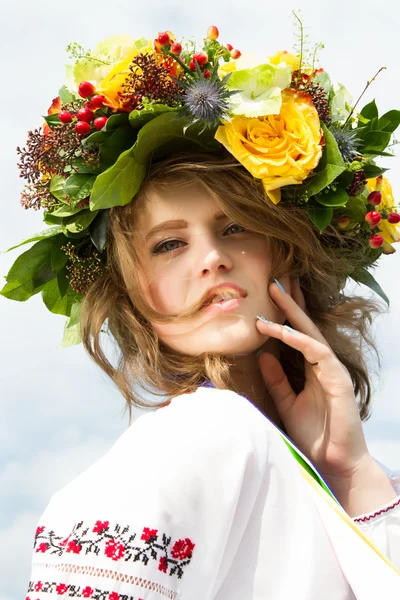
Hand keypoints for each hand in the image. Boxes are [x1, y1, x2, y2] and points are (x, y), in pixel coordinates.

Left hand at [255, 279, 369, 482]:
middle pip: (306, 326)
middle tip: (275, 279)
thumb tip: (262, 354)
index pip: (298, 335)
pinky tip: (281, 329)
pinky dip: (298, 339)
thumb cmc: (314, 436)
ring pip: (311, 333)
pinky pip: (316, 352)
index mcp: (311, 369)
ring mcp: (332, 370)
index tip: (269, 296)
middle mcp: (322, 365)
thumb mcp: (287, 403)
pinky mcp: (338, 379)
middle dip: (291, 302)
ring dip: (292, 313)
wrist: (334, 464)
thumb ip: (276, 379)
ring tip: (274, 293)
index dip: (285, 314)